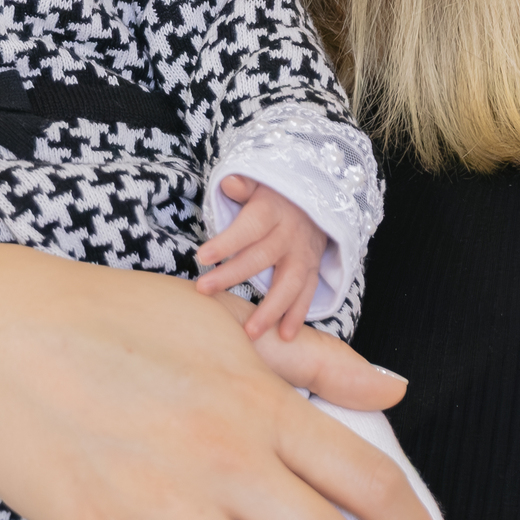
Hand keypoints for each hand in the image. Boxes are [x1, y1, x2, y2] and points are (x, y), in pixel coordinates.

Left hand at [195, 175, 325, 338]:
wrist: (317, 203)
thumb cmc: (274, 197)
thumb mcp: (260, 183)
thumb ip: (244, 185)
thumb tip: (229, 183)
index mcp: (271, 211)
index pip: (248, 227)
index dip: (227, 242)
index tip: (202, 256)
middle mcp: (289, 235)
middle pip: (261, 258)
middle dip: (232, 276)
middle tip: (204, 289)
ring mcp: (302, 255)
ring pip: (288, 284)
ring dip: (270, 310)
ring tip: (250, 332)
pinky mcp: (311, 271)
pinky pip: (306, 295)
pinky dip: (297, 315)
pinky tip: (285, 336)